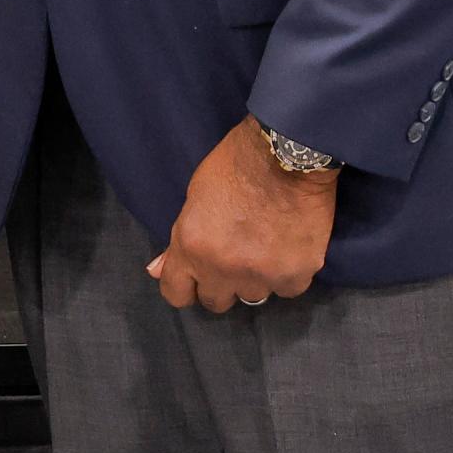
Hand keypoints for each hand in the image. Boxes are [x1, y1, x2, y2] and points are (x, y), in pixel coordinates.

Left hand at [147, 117, 338, 313]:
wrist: (287, 150)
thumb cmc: (235, 164)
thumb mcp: (195, 195)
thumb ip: (179, 239)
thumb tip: (156, 270)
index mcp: (191, 246)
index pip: (176, 294)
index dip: (186, 285)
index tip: (196, 275)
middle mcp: (223, 268)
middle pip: (215, 302)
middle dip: (221, 282)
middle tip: (235, 255)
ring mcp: (261, 275)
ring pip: (254, 294)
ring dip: (256, 276)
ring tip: (265, 243)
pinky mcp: (296, 273)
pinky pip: (288, 288)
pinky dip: (288, 272)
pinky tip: (289, 245)